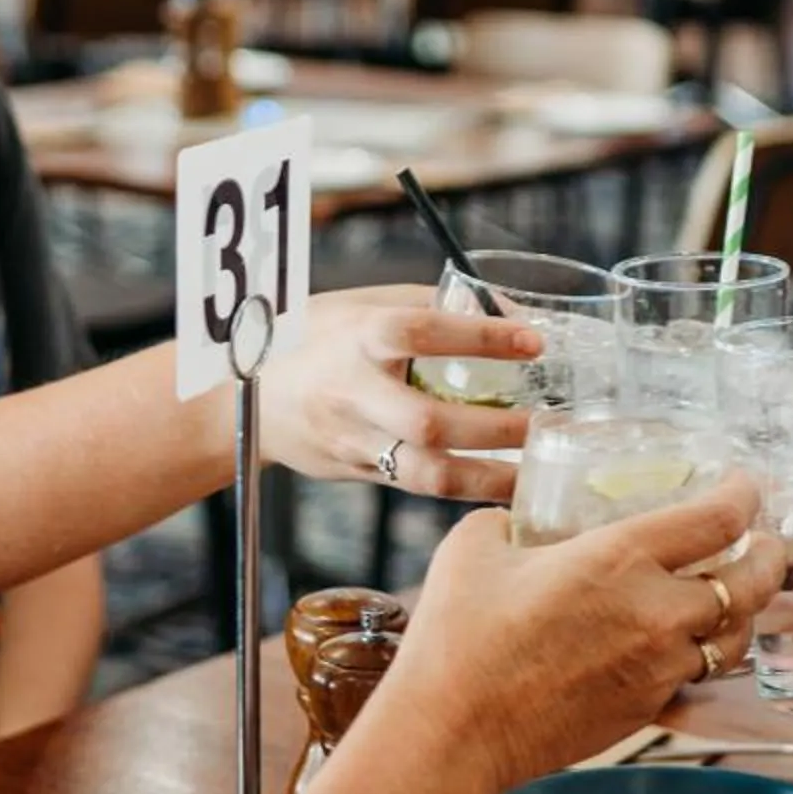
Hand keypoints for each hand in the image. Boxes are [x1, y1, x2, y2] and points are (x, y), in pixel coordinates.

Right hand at [259, 285, 539, 501]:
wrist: (246, 398)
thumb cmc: (316, 339)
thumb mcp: (362, 305)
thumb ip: (431, 305)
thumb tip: (513, 313)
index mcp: (357, 337)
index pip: (420, 332)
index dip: (479, 336)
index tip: (533, 339)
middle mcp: (354, 392)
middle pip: (427, 421)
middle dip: (494, 428)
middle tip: (546, 420)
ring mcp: (354, 440)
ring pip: (425, 472)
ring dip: (489, 476)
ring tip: (535, 469)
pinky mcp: (360, 471)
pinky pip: (420, 488)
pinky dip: (467, 489)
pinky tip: (505, 484)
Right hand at [385, 477, 789, 793]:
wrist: (453, 732)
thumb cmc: (457, 639)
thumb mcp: (476, 547)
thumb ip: (510, 523)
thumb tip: (516, 522)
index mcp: (620, 558)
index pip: (717, 518)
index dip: (744, 495)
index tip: (747, 486)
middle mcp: (656, 613)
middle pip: (751, 583)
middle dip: (771, 557)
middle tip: (767, 543)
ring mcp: (657, 668)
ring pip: (735, 639)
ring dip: (744, 613)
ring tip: (734, 597)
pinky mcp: (646, 710)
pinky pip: (697, 677)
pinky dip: (704, 656)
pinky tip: (686, 645)